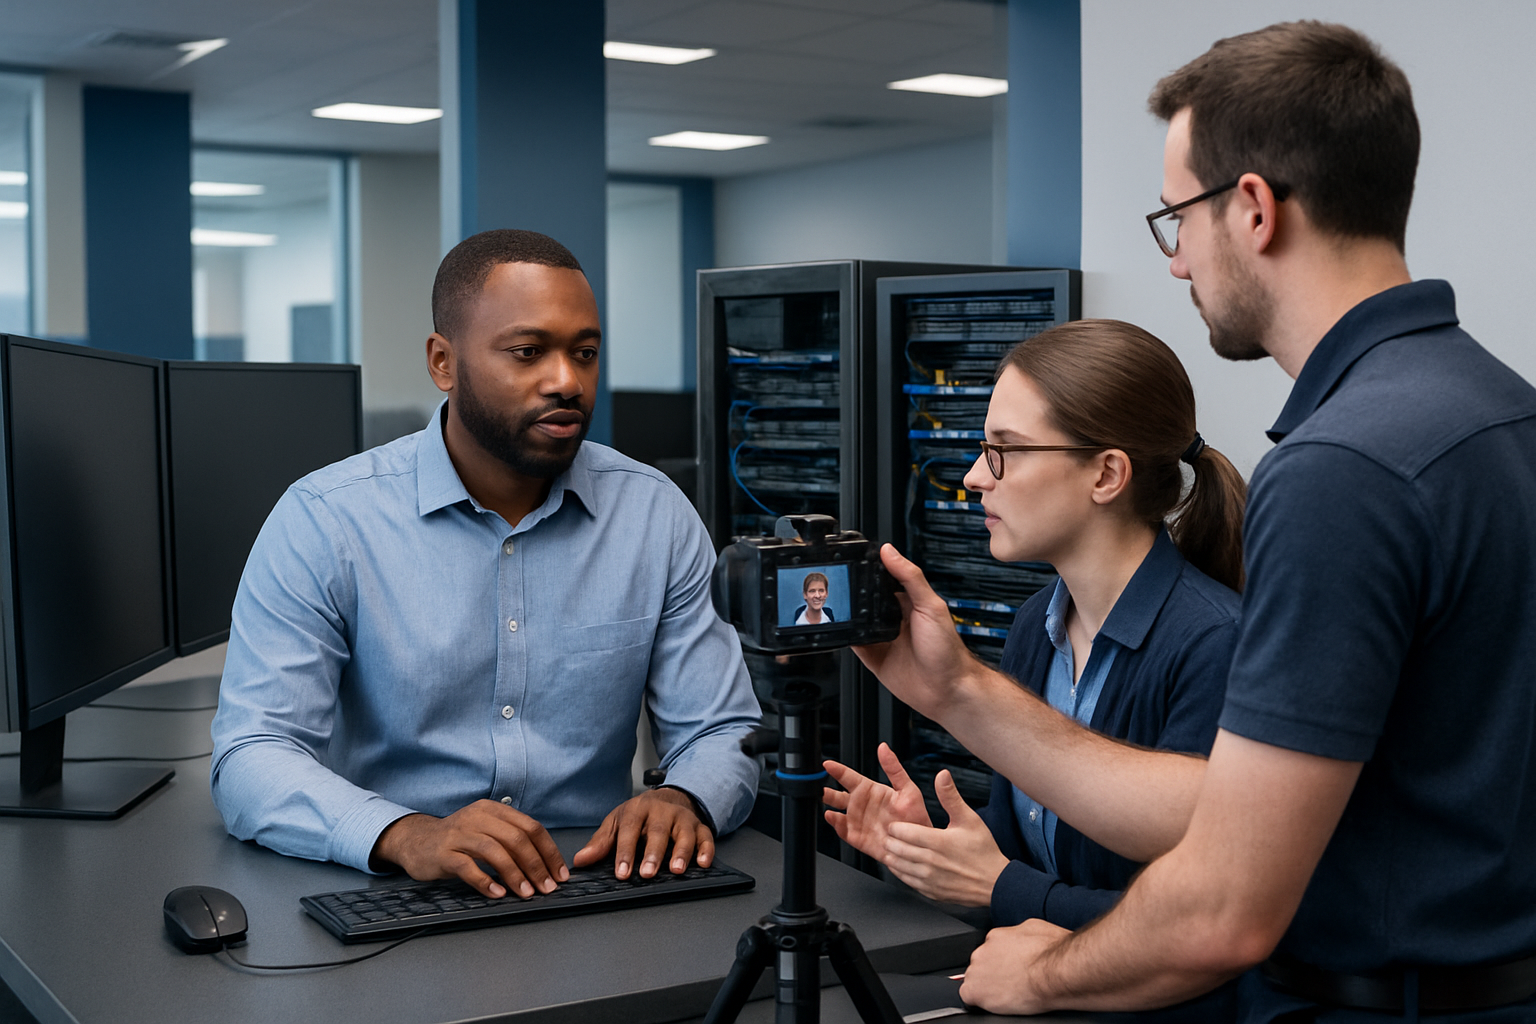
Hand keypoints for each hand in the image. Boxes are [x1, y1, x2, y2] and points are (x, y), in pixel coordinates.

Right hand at [372, 800, 568, 899]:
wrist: (416, 840)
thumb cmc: (459, 840)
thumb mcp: (487, 831)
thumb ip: (512, 841)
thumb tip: (546, 866)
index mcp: (494, 810)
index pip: (531, 827)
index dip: (548, 851)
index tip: (560, 873)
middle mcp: (478, 817)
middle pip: (516, 839)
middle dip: (536, 865)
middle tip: (546, 887)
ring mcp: (459, 834)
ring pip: (494, 851)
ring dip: (515, 874)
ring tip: (526, 893)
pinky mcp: (443, 853)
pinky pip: (467, 867)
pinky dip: (485, 881)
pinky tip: (497, 893)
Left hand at [572, 787, 712, 878]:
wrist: (667, 798)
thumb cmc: (639, 816)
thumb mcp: (616, 823)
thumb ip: (601, 843)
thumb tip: (581, 860)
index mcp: (638, 810)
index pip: (630, 830)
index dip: (625, 852)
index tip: (622, 872)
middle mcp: (662, 812)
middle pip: (658, 831)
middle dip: (654, 853)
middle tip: (647, 873)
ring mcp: (682, 819)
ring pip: (684, 833)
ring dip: (682, 851)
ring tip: (676, 869)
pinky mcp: (699, 826)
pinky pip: (706, 836)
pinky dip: (706, 849)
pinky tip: (704, 862)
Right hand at [823, 743, 931, 859]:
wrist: (918, 845)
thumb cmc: (916, 817)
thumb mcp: (908, 789)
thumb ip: (894, 768)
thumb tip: (884, 748)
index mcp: (871, 790)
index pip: (849, 776)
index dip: (837, 769)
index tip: (827, 764)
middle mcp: (861, 805)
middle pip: (836, 795)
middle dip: (824, 789)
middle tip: (815, 784)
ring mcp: (858, 821)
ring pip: (836, 812)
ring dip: (827, 806)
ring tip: (819, 800)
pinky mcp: (857, 838)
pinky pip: (842, 831)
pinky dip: (835, 825)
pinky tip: (833, 817)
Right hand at [851, 545, 981, 720]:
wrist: (947, 690)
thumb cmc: (948, 649)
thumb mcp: (931, 606)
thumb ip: (910, 578)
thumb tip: (890, 552)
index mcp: (908, 602)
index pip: (884, 581)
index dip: (870, 571)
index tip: (854, 561)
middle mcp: (894, 620)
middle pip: (867, 602)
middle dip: (854, 594)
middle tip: (839, 585)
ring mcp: (883, 639)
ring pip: (857, 623)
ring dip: (848, 616)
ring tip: (838, 606)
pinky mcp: (874, 658)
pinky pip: (854, 645)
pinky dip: (846, 638)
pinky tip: (842, 631)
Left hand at [883, 769, 1008, 906]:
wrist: (995, 883)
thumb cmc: (983, 851)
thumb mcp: (969, 819)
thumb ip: (951, 797)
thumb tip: (942, 775)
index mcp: (938, 842)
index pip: (903, 833)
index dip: (895, 827)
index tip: (895, 824)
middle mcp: (930, 862)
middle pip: (897, 849)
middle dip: (891, 840)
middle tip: (890, 835)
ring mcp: (929, 879)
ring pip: (898, 866)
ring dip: (892, 856)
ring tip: (892, 847)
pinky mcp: (930, 892)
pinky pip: (906, 881)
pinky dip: (900, 871)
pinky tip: (901, 864)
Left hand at [958, 917, 1071, 1014]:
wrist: (1054, 972)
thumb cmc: (1052, 953)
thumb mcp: (1037, 929)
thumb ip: (1021, 933)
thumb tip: (1023, 938)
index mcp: (997, 936)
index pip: (992, 949)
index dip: (1002, 961)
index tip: (1011, 968)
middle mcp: (983, 950)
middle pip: (982, 963)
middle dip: (994, 972)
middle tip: (1011, 981)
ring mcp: (977, 970)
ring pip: (975, 978)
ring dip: (987, 985)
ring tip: (1007, 992)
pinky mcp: (975, 990)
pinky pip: (967, 996)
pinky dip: (978, 1000)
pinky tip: (994, 1002)